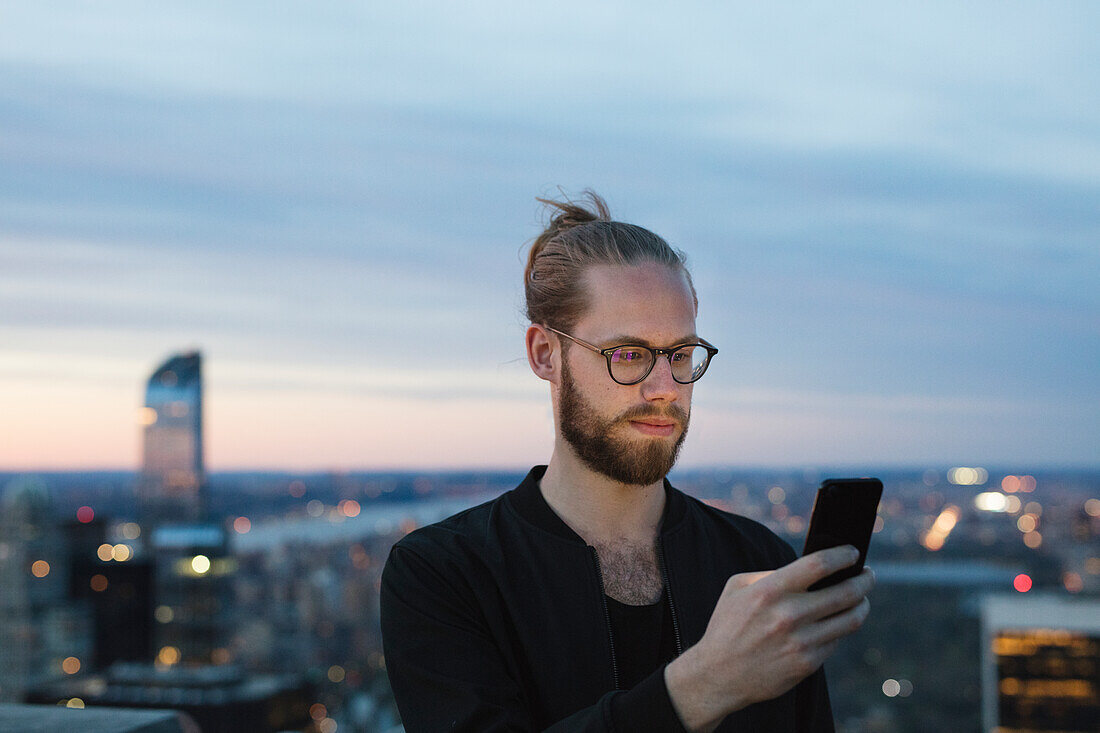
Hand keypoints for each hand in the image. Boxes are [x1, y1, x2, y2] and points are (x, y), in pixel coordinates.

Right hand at [665, 546, 873, 731]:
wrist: (719, 674)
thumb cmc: (727, 625)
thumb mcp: (738, 588)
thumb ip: (771, 574)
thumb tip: (807, 569)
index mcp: (771, 590)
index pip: (819, 565)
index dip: (843, 555)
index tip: (853, 552)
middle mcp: (789, 615)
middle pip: (846, 592)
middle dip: (865, 580)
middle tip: (868, 574)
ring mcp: (801, 642)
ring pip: (851, 619)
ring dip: (862, 605)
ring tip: (862, 598)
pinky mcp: (807, 664)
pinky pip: (836, 641)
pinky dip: (840, 629)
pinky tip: (836, 623)